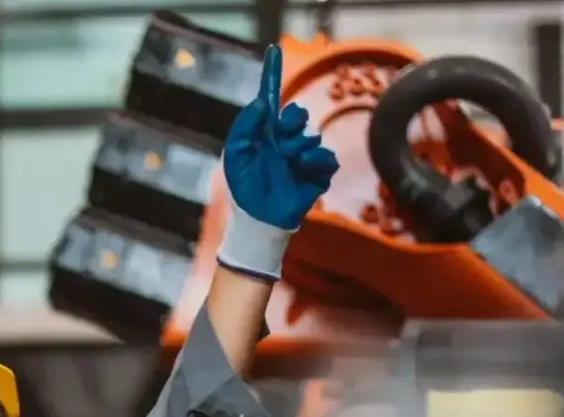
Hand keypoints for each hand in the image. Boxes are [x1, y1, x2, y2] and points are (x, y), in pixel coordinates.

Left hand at [222, 45, 339, 229]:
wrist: (258, 218)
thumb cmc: (244, 188)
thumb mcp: (237, 154)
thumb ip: (246, 125)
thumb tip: (261, 100)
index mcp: (265, 135)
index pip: (271, 101)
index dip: (272, 76)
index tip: (273, 51)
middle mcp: (285, 141)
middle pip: (296, 114)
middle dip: (290, 122)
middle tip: (281, 138)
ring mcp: (303, 156)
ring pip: (310, 136)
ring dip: (298, 147)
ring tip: (287, 163)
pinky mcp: (318, 173)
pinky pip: (326, 157)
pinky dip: (315, 161)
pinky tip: (302, 169)